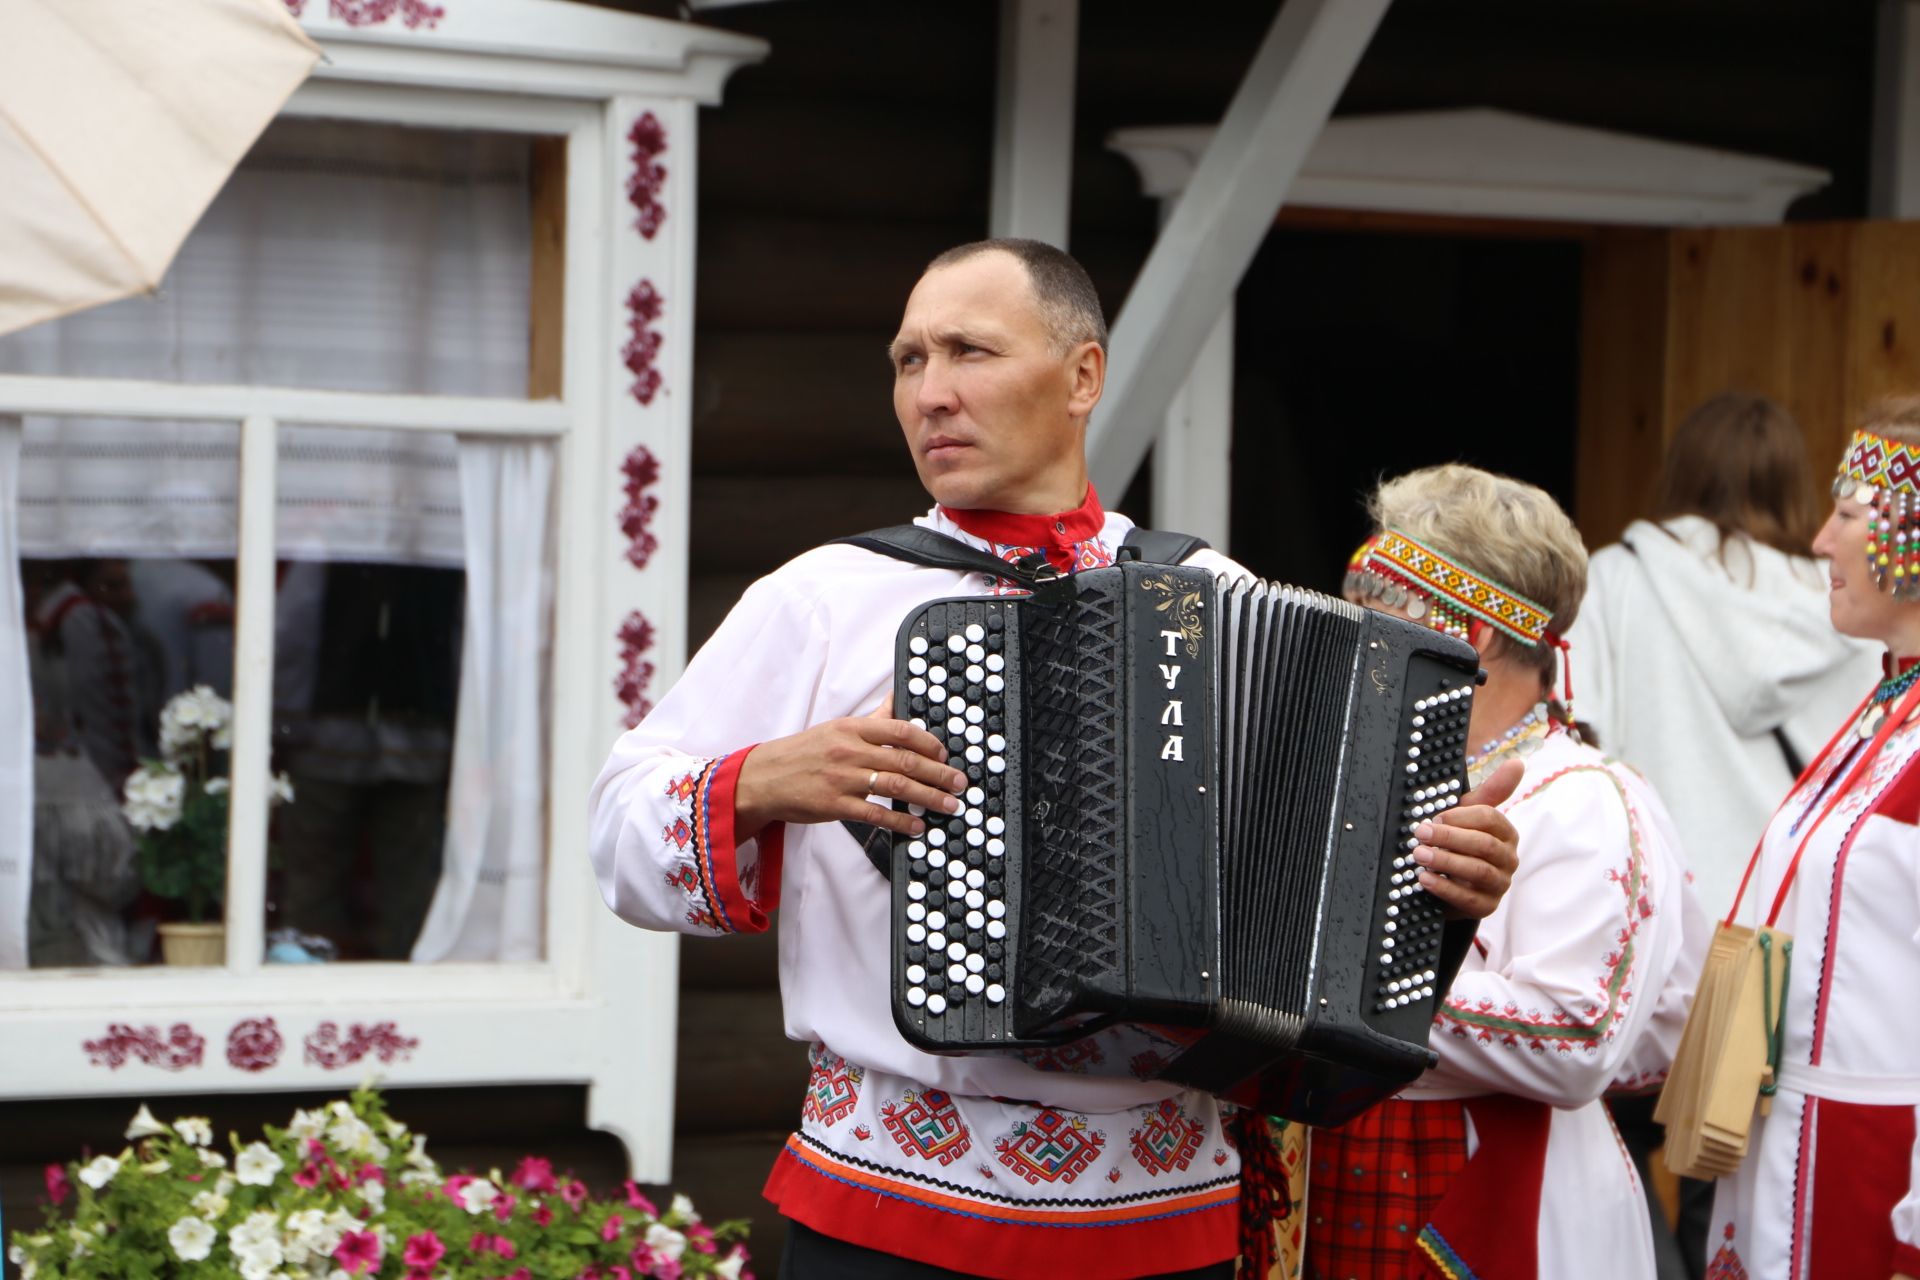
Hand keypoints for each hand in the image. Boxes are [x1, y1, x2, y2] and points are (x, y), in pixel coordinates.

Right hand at [734, 696, 965, 838]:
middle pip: (905, 760)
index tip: (945, 754)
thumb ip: (871, 720)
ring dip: (928, 797)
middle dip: (938, 773)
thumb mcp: (837, 729)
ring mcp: (842, 779)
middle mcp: (850, 751)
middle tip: (959, 784)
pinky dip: (899, 821)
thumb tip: (896, 700)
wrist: (764, 778)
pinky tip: (916, 826)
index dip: (929, 742)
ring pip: (896, 786)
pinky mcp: (835, 805)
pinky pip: (875, 814)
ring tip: (948, 806)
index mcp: (852, 729)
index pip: (900, 730)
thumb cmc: (804, 753)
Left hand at [1414, 758, 1522, 918]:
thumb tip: (1518, 763)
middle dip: (1449, 838)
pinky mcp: (1486, 906)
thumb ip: (1492, 791)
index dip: (1461, 816)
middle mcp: (1508, 858)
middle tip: (1420, 834)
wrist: (1452, 882)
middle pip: (1483, 844)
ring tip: (1418, 855)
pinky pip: (1468, 899)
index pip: (1491, 819)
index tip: (1435, 815)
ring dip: (1445, 861)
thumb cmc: (1460, 842)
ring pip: (1477, 870)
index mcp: (1506, 833)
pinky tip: (1424, 878)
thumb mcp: (1469, 815)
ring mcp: (1499, 884)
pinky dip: (1444, 888)